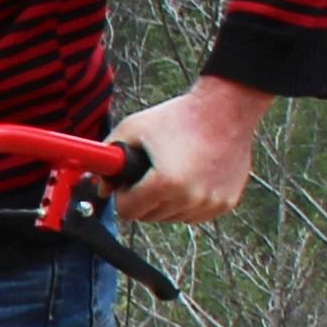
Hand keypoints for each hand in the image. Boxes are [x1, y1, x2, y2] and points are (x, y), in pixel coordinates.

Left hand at [107, 79, 269, 224]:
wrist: (226, 109)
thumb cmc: (178, 117)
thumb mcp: (132, 128)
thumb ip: (107, 158)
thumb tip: (100, 188)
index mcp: (166, 183)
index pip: (127, 212)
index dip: (123, 195)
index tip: (129, 181)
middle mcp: (190, 198)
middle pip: (149, 217)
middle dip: (143, 198)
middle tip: (150, 174)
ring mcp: (211, 203)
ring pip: (171, 217)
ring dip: (166, 202)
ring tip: (172, 171)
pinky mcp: (226, 203)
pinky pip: (194, 214)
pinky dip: (188, 202)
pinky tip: (192, 177)